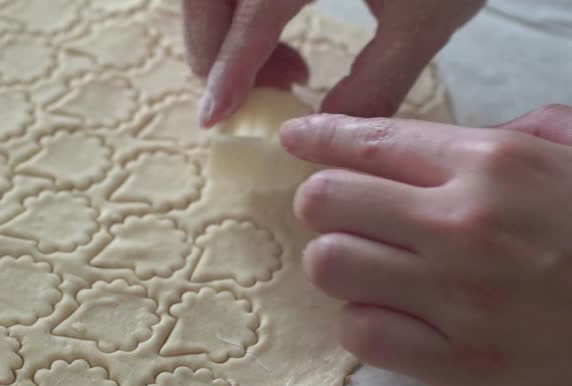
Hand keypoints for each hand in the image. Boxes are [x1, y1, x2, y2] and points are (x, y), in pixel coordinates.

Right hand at [184, 0, 484, 126]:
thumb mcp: (425, 20)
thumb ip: (377, 81)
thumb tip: (329, 127)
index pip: (247, 23)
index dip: (226, 75)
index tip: (213, 118)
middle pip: (205, 0)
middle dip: (216, 55)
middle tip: (269, 91)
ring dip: (225, 33)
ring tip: (288, 65)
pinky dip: (238, 9)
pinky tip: (278, 27)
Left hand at [281, 105, 571, 385]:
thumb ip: (509, 138)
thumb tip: (432, 144)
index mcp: (493, 165)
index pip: (370, 141)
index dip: (319, 138)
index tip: (295, 139)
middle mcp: (465, 226)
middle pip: (326, 201)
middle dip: (320, 204)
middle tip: (339, 214)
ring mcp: (459, 299)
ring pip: (330, 266)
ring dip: (339, 264)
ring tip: (369, 268)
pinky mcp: (459, 365)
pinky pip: (360, 333)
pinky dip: (363, 323)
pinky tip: (391, 317)